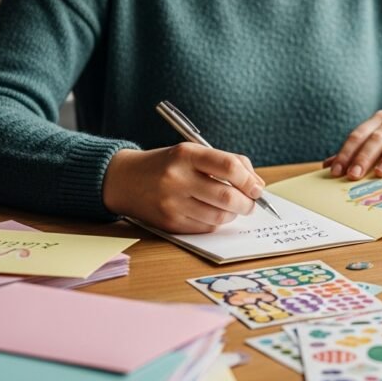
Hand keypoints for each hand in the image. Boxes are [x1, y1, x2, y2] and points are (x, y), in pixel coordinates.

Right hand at [102, 144, 265, 233]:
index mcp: (186, 155)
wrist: (124, 180)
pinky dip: (216, 223)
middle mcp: (177, 179)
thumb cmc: (166, 164)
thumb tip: (257, 184)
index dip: (249, 180)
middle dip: (247, 203)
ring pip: (219, 216)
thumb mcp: (192, 152)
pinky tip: (212, 214)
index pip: (229, 167)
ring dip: (233, 214)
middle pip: (227, 196)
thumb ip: (226, 163)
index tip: (257, 188)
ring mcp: (172, 203)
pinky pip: (205, 228)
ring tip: (232, 208)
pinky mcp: (169, 223)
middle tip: (251, 203)